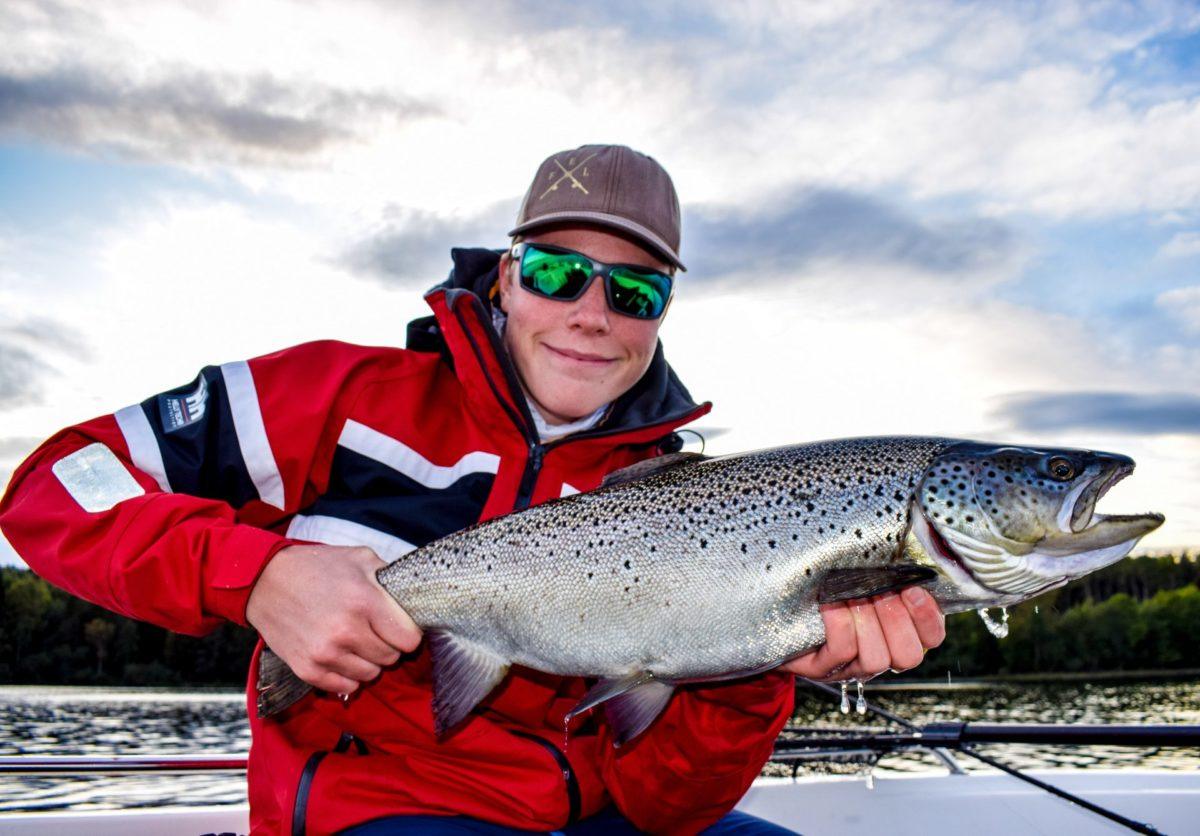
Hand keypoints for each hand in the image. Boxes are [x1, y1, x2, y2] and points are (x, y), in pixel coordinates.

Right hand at [246, 544, 421, 694]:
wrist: (265, 581)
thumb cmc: (317, 567)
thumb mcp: (360, 558)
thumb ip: (389, 577)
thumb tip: (412, 596)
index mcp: (364, 601)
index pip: (409, 639)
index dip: (409, 633)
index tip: (400, 627)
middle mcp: (346, 631)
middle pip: (391, 658)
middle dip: (389, 645)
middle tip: (375, 631)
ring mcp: (325, 653)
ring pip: (371, 674)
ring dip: (369, 661)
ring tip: (356, 641)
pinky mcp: (308, 669)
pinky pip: (346, 686)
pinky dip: (349, 675)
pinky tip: (342, 655)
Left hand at [782, 587, 944, 680]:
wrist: (779, 610)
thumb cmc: (826, 588)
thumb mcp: (860, 578)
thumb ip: (885, 571)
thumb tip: (904, 550)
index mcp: (897, 632)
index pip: (931, 637)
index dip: (928, 617)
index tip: (914, 588)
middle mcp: (879, 655)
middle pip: (908, 655)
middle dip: (896, 619)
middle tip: (879, 591)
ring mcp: (851, 667)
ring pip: (877, 659)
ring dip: (866, 622)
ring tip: (852, 596)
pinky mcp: (823, 669)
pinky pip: (842, 651)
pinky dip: (840, 624)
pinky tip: (830, 602)